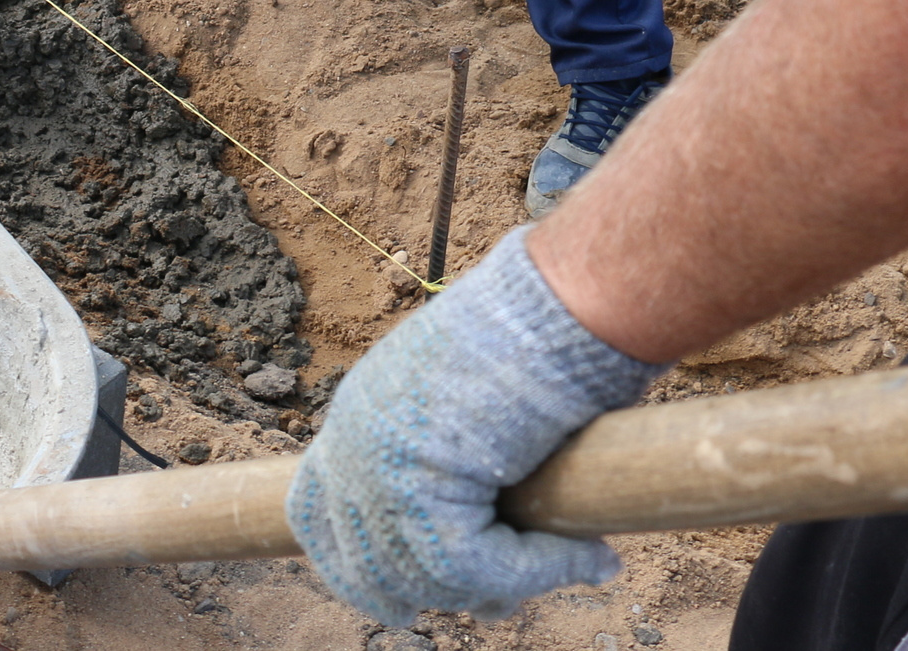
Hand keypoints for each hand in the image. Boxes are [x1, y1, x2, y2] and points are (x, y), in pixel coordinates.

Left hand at [287, 227, 662, 625]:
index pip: (314, 514)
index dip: (353, 566)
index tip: (397, 598)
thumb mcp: (457, 384)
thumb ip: (445, 443)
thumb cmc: (526, 326)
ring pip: (437, 580)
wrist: (551, 307)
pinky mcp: (432, 506)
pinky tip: (593, 559)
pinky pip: (489, 572)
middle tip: (496, 599)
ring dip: (506, 586)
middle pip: (368, 568)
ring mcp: (384, 480)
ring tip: (568, 564)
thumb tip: (485, 503)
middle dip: (431, 595)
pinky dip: (546, 572)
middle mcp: (353, 452)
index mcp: (352, 417)